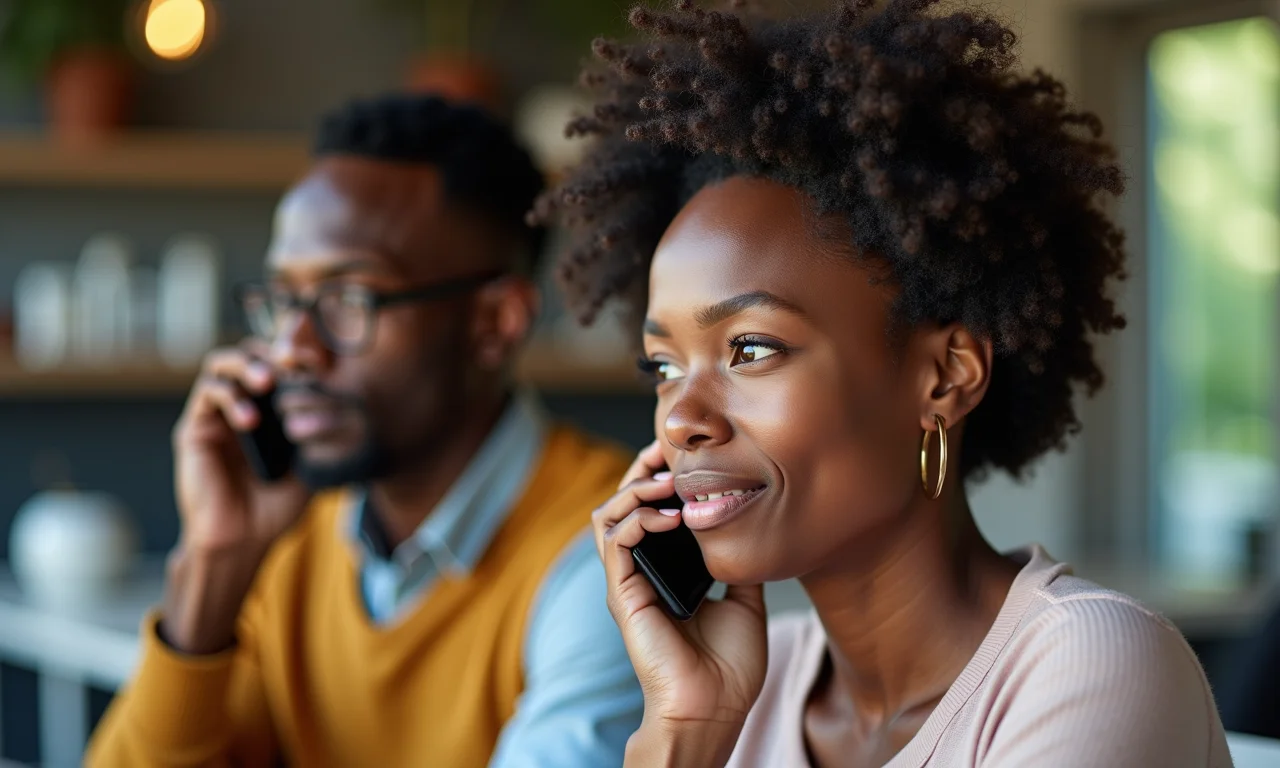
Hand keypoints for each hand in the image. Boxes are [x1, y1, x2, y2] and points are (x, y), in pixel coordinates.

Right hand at [173, 343, 309, 553]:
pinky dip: (231, 397)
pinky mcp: (195, 428)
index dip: (297, 356)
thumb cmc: (276, 507)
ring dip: (247, 364)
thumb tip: (338, 396)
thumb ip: (318, 431)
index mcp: (271, 410)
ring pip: (222, 364)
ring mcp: (217, 415)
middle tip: (291, 362)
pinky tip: (251, 420)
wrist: (242, 541)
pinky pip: (207, 393)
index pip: (280, 365)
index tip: (318, 362)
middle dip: (271, 351)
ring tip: (268, 381)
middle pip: (250, 353)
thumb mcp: (309, 465)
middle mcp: (242, 406)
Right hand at [594, 442, 767, 765]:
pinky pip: (617, 542)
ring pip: (609, 515)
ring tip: (666, 481)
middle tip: (666, 451)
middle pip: (623, 503)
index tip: (686, 457)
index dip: (660, 478)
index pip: (649, 510)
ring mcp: (628, 583)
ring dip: (635, 489)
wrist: (714, 710)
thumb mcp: (744, 602)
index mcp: (664, 572)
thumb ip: (738, 566)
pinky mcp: (624, 595)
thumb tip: (753, 533)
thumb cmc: (728, 668)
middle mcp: (640, 573)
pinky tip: (669, 515)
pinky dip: (639, 519)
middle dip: (642, 470)